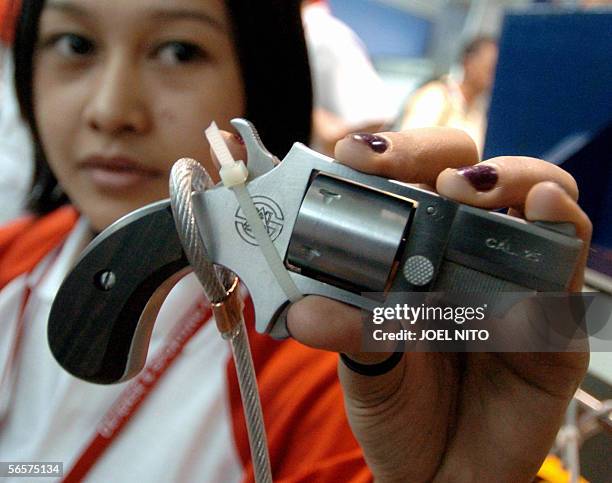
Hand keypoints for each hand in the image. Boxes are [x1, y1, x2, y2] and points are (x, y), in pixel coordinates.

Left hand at [284, 128, 591, 481]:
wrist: (440, 473)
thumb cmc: (399, 408)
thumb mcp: (362, 366)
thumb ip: (347, 331)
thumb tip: (305, 311)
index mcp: (413, 252)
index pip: (405, 180)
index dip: (384, 157)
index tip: (350, 155)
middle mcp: (466, 252)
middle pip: (468, 169)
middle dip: (435, 153)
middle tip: (402, 167)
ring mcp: (515, 277)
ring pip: (536, 193)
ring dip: (511, 174)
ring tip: (470, 186)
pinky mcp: (556, 317)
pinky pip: (568, 261)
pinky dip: (561, 226)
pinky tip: (540, 211)